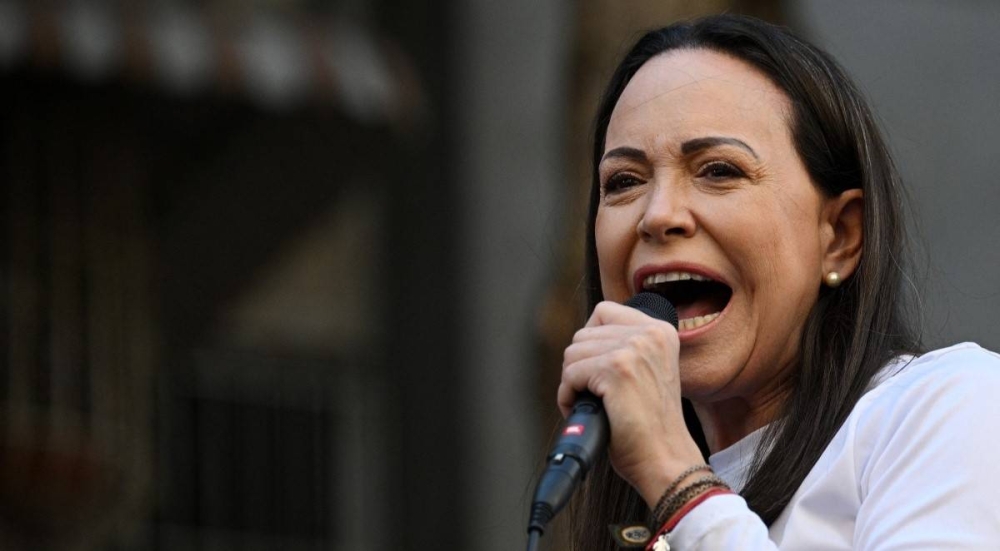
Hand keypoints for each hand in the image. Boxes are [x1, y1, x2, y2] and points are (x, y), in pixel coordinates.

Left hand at [558, 300, 704, 506]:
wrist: (665, 459)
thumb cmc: (650, 425)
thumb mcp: (648, 371)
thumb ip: (625, 347)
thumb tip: (583, 341)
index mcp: (660, 331)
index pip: (603, 312)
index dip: (591, 342)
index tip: (597, 369)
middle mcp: (649, 334)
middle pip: (582, 334)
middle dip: (580, 367)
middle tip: (594, 394)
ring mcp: (633, 349)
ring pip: (572, 353)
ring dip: (573, 383)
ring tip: (591, 403)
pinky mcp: (616, 369)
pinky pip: (570, 374)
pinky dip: (568, 397)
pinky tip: (585, 411)